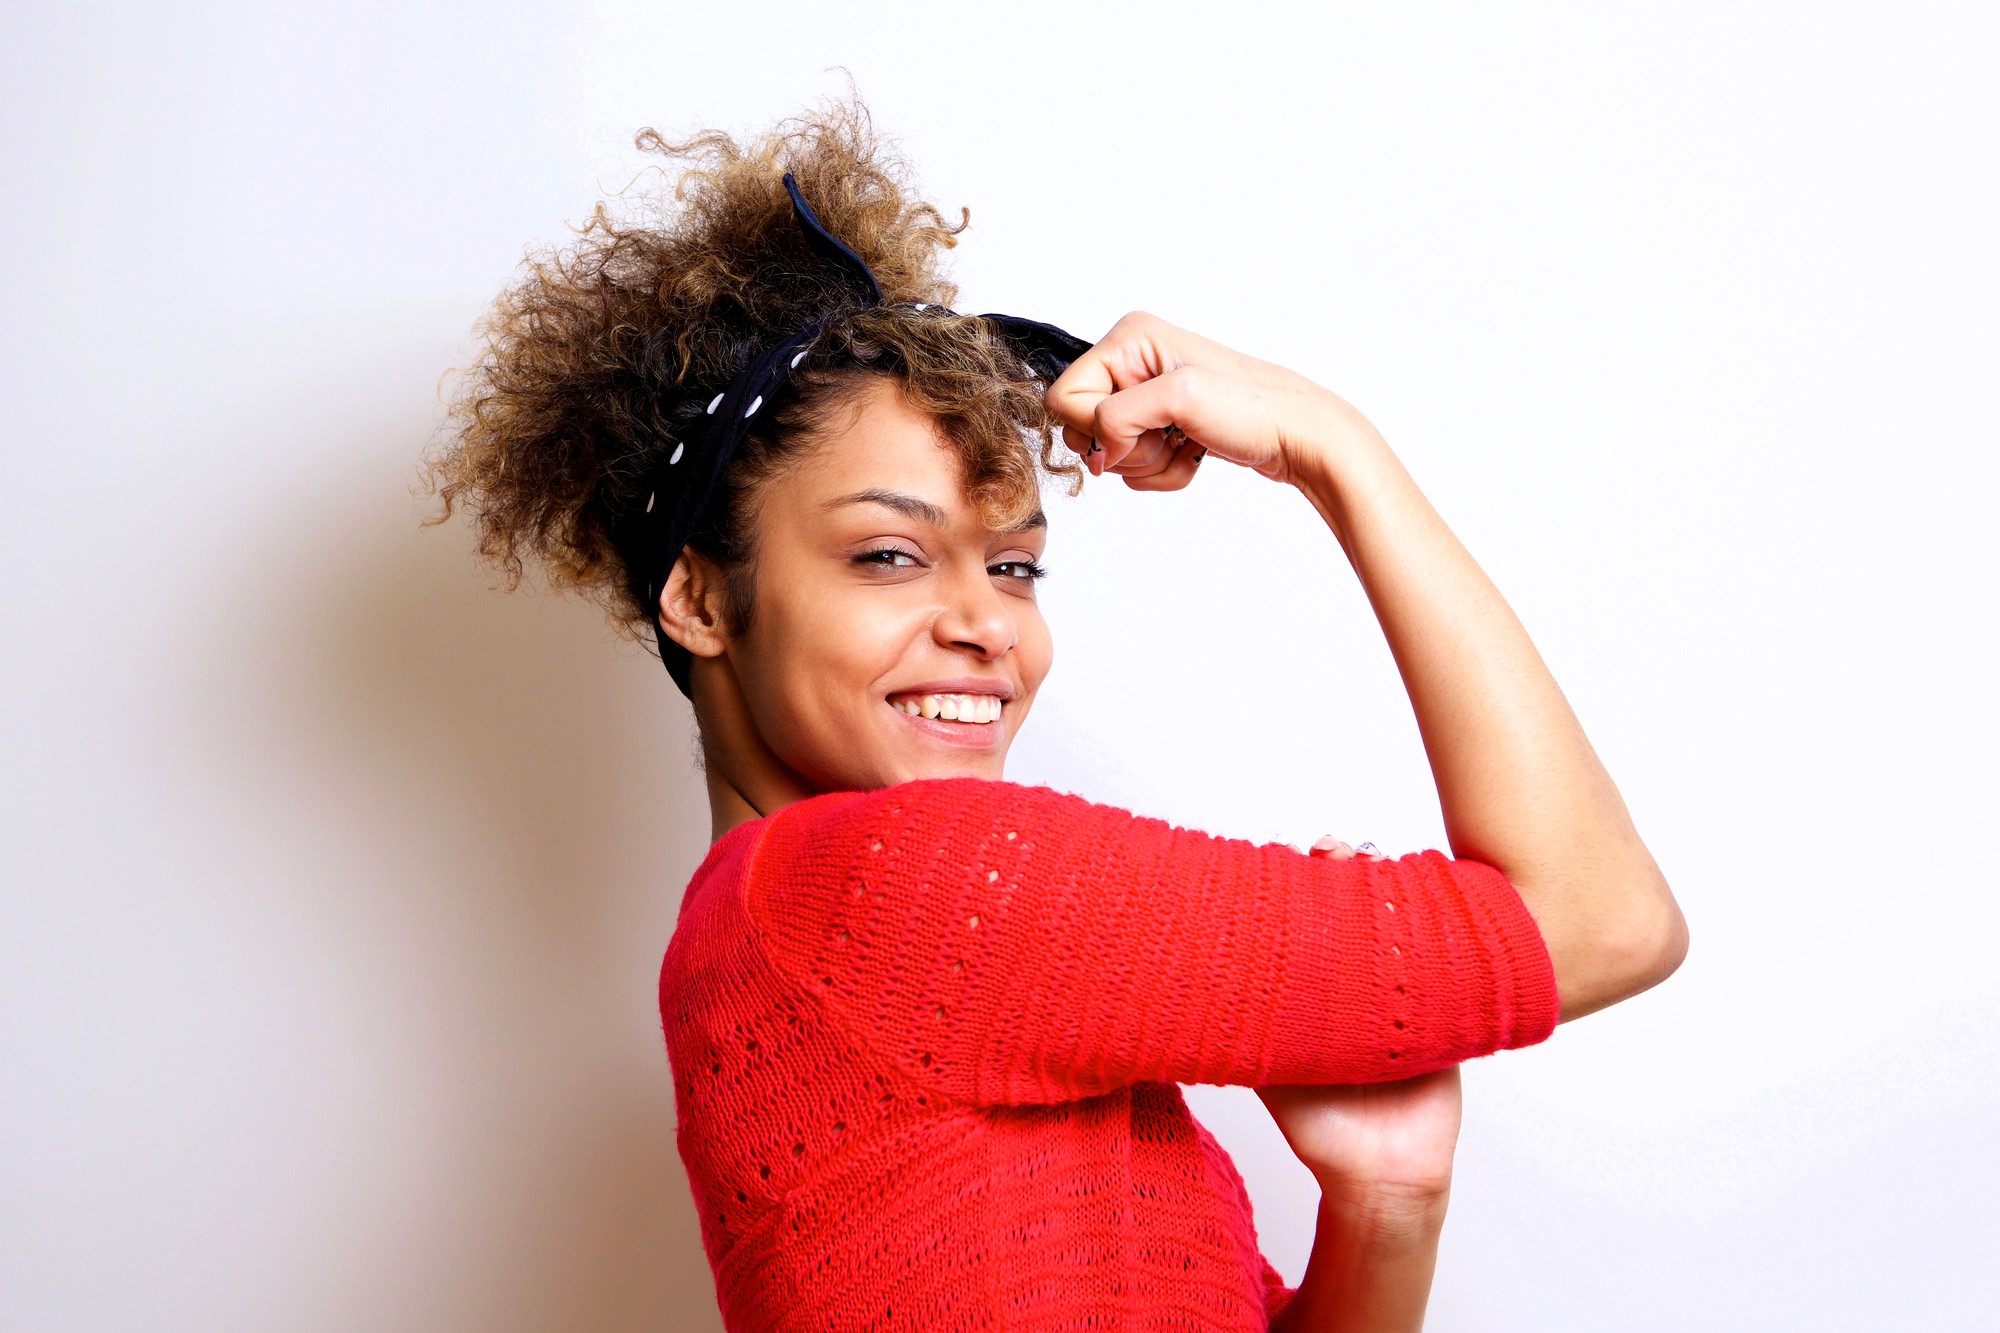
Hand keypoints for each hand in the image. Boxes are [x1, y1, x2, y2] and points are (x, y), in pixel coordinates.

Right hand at [1042, 310, 1358, 490]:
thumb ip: (1118, 415)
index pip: (1065, 396)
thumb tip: (1097, 448)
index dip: (1095, 427)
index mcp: (1130, 339)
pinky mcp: (1163, 423)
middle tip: (1170, 436)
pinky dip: (1164, 471)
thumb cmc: (1253, 408)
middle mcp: (1134, 360)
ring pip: (1111, 452)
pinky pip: (1136, 465)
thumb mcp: (1181, 398)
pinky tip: (1195, 452)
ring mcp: (1148, 394)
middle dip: (1125, 447)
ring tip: (1189, 443)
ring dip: (1149, 462)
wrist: (1300, 435)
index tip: (1140, 431)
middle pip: (1083, 427)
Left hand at [1257, 832, 1462, 1207]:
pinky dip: (1439, 922)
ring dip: (1386, 881)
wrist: (1381, 1177)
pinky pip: (1448, 958)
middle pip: (1355, 903)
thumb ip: (1236, 1036)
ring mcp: (1403, 989)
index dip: (1298, 881)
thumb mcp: (1269, 1074)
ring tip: (1366, 858)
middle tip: (1327, 848)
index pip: (1307, 917)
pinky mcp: (1444, 1007)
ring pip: (1399, 917)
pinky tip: (1426, 895)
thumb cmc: (1320, 1130)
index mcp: (1315, 989)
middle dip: (1343, 866)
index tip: (1284, 854)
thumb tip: (1169, 1001)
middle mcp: (1358, 980)